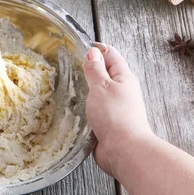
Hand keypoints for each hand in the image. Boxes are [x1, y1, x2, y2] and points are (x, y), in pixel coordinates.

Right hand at [83, 43, 153, 175]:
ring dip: (87, 88)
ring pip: (100, 92)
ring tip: (70, 84)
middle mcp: (122, 91)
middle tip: (71, 64)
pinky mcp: (108, 122)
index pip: (111, 55)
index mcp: (124, 78)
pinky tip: (75, 107)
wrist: (124, 150)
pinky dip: (86, 105)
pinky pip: (96, 109)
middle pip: (106, 73)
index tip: (82, 45)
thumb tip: (93, 52)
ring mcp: (116, 108)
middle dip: (91, 68)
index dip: (98, 48)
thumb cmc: (114, 115)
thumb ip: (95, 69)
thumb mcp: (101, 86)